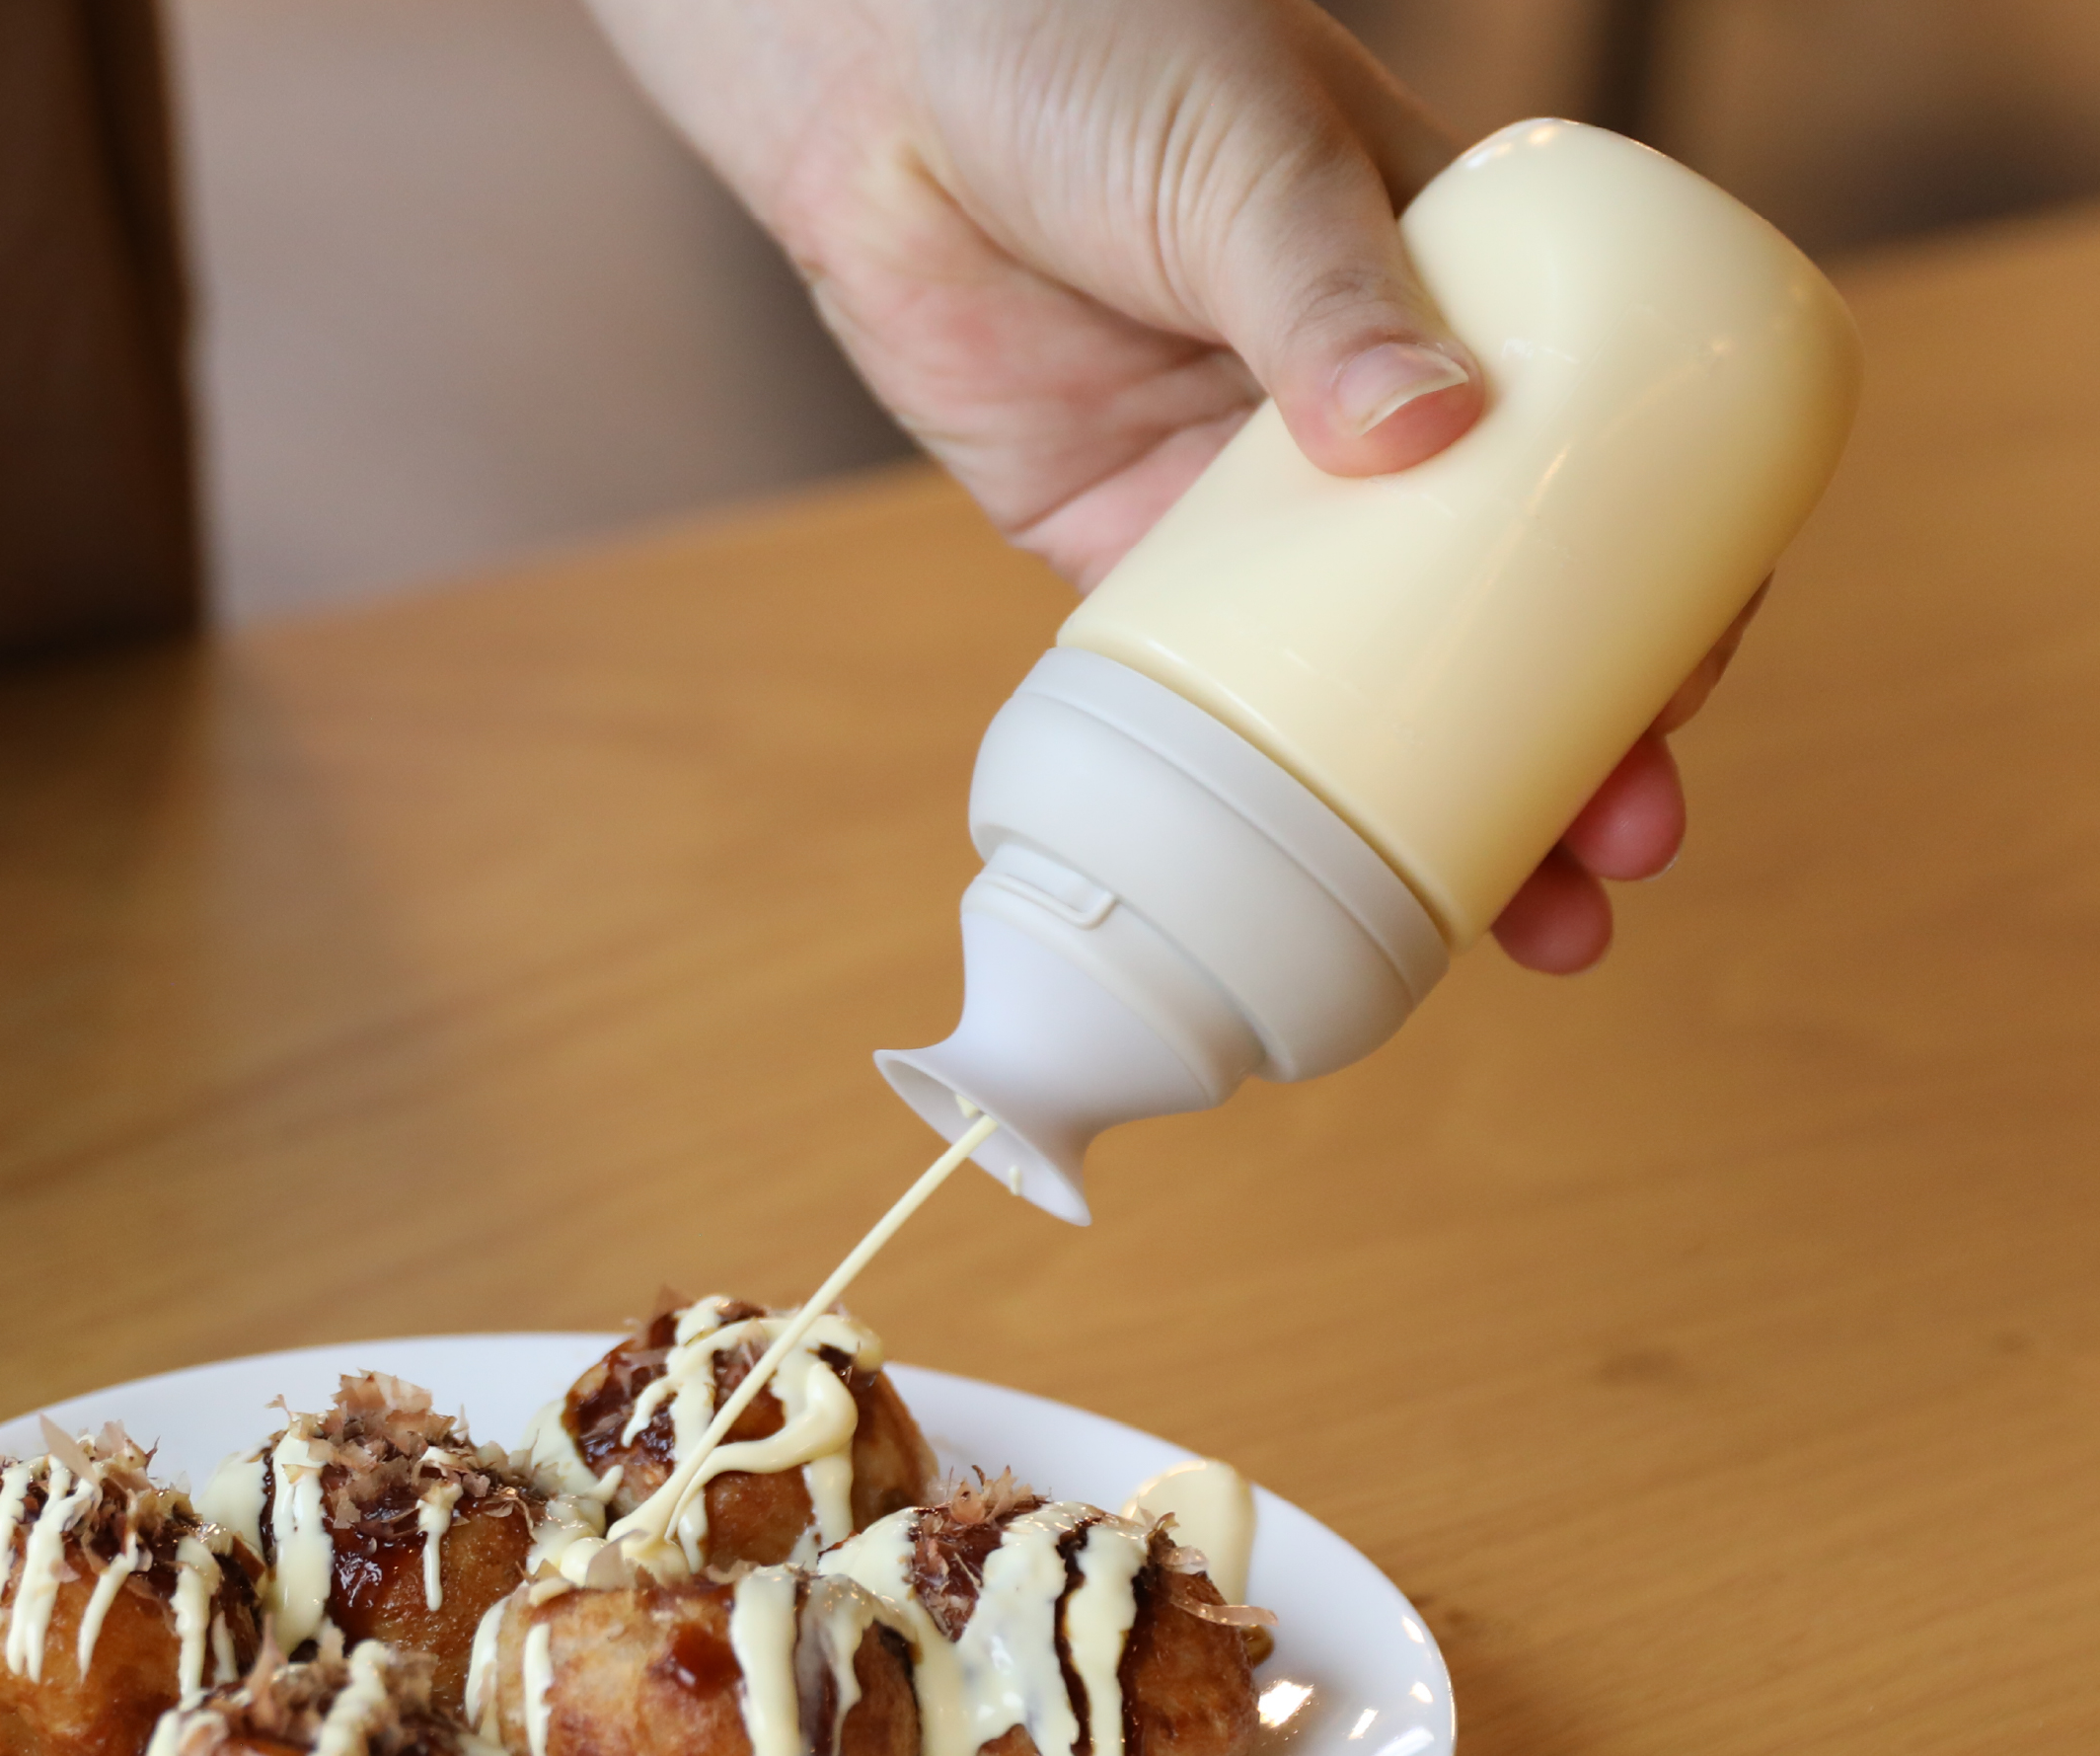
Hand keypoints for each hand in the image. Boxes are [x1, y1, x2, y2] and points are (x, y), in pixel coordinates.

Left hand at [588, 0, 1751, 971]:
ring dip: (1438, 794)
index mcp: (1455, 288)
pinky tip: (1317, 868)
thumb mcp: (1250, 151)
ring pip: (1368, 672)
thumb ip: (1329, 294)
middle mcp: (1361, 405)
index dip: (1662, 582)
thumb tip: (1430, 438)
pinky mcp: (1117, 541)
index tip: (1691, 679)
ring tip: (1524, 916)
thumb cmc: (1088, 44)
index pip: (1601, 455)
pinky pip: (1211, 680)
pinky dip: (1265, 775)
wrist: (873, 74)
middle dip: (1574, 733)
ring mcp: (1241, 489)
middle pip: (1498, 600)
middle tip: (1624, 844)